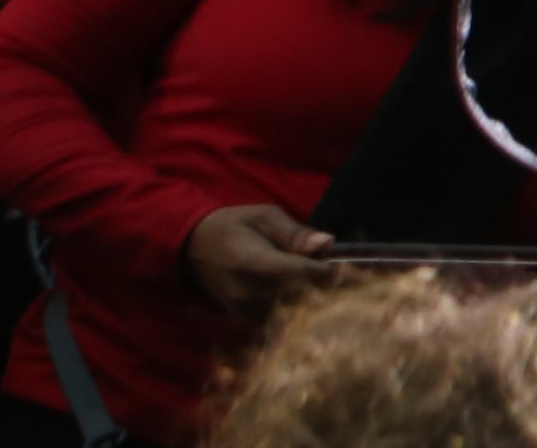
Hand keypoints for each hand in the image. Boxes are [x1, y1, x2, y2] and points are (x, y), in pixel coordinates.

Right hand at [184, 205, 328, 316]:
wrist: (192, 249)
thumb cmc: (234, 227)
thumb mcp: (263, 217)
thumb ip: (295, 232)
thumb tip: (327, 243)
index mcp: (255, 262)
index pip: (301, 274)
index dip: (329, 272)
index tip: (342, 264)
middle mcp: (250, 292)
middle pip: (304, 297)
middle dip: (326, 287)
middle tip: (344, 276)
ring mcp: (247, 310)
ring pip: (296, 312)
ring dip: (312, 300)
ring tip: (320, 285)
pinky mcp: (246, 320)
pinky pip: (281, 321)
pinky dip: (296, 310)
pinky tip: (302, 296)